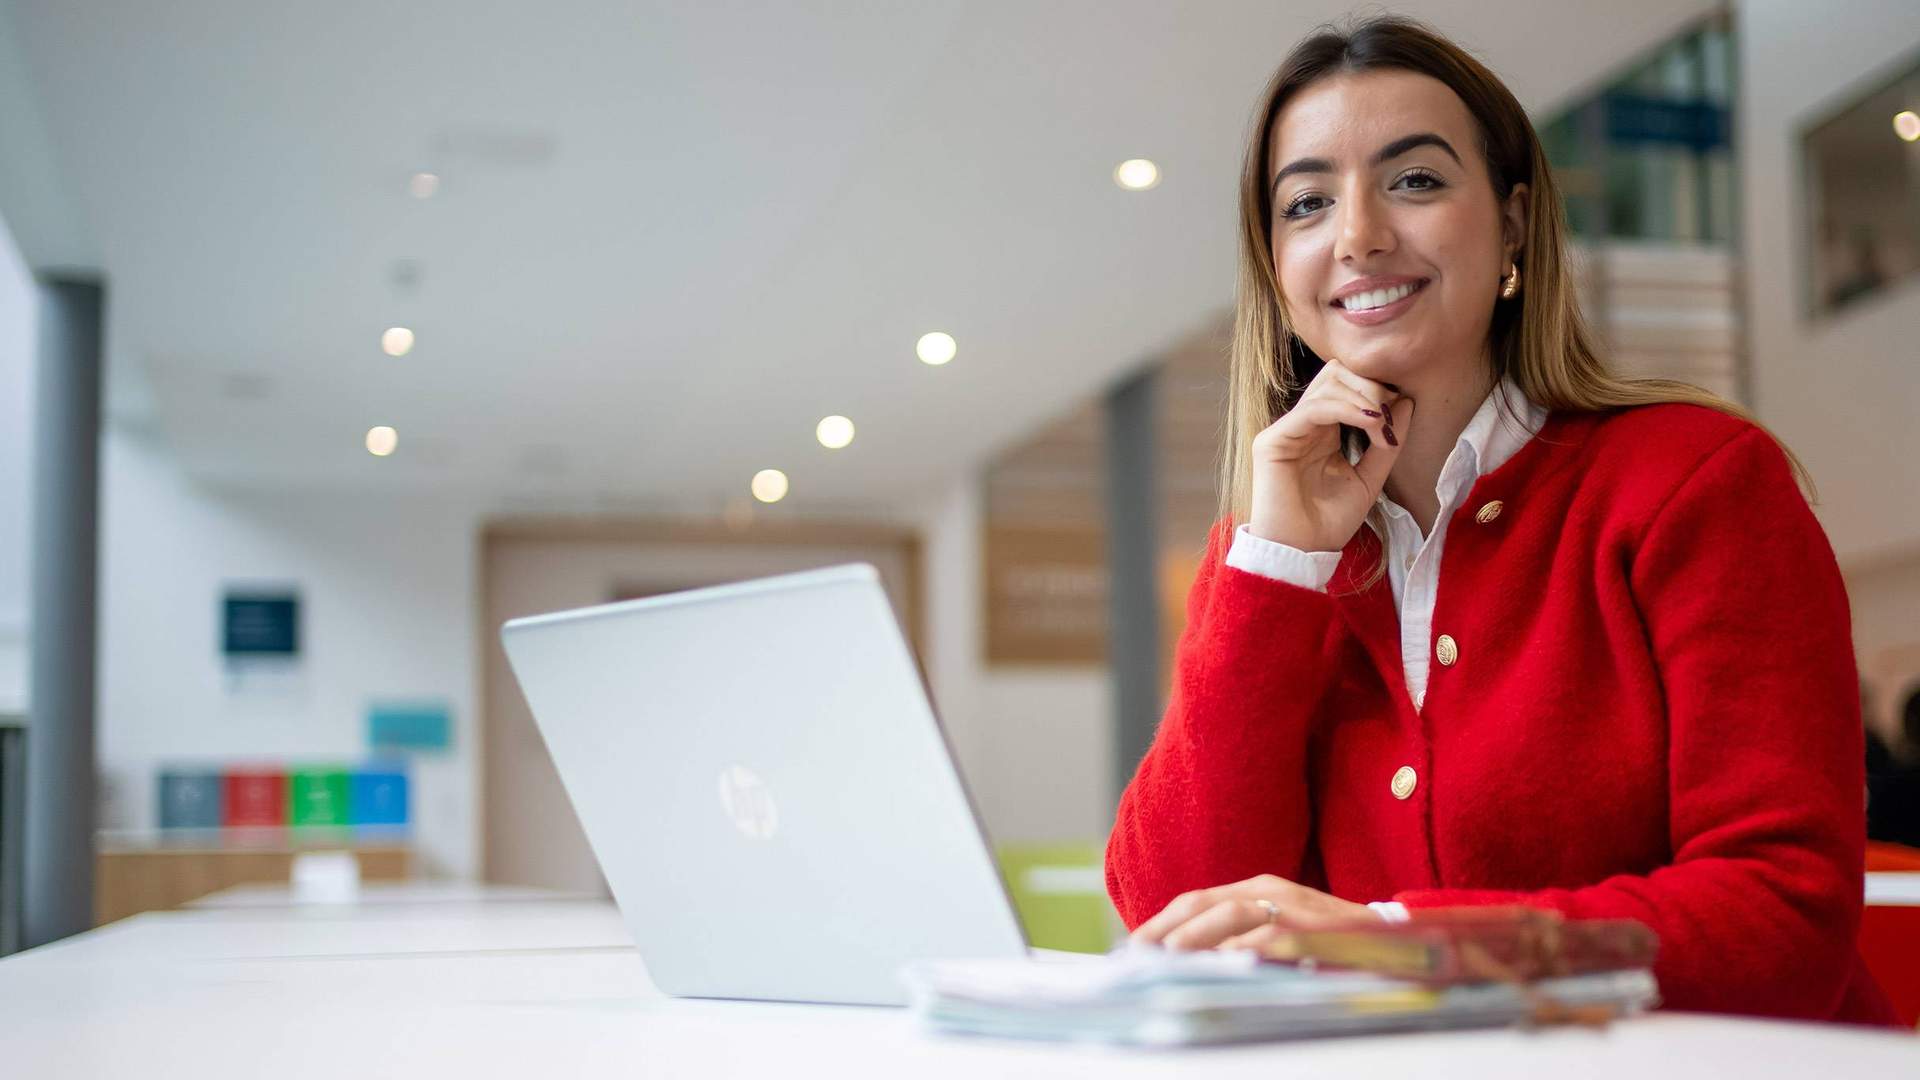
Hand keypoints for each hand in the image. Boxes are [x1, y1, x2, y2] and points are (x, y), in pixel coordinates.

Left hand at [1129, 873, 1381, 951]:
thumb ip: (1242, 938)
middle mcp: (1274, 891)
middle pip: (1204, 903)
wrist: (1400, 942)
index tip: (1134, 947)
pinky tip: (1219, 968)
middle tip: (1137, 958)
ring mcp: (1297, 910)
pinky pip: (1271, 938)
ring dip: (1194, 939)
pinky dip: (1242, 951)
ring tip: (1167, 962)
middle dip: (1166, 930)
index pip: (1197, 900)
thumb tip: (1194, 962)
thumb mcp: (1284, 931)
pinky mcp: (1318, 932)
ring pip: (1232, 915)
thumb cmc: (1335, 944)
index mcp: (1261, 888)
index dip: (1161, 923)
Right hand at [1247, 357, 1414, 551]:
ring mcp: (1286, 430)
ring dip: (1363, 397)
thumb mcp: (1370, 479)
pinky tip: (1370, 422)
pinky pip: (1313, 409)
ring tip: (1382, 422)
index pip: (1346, 384)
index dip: (1376, 388)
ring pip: (1326, 384)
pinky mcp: (1273, 440)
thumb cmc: (1330, 523)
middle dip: (1370, 385)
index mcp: (1322, 431)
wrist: (1302, 554)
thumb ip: (1386, 443)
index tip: (1401, 410)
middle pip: (1335, 374)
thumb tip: (1407, 403)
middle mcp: (1302, 425)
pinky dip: (1346, 409)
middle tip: (1391, 412)